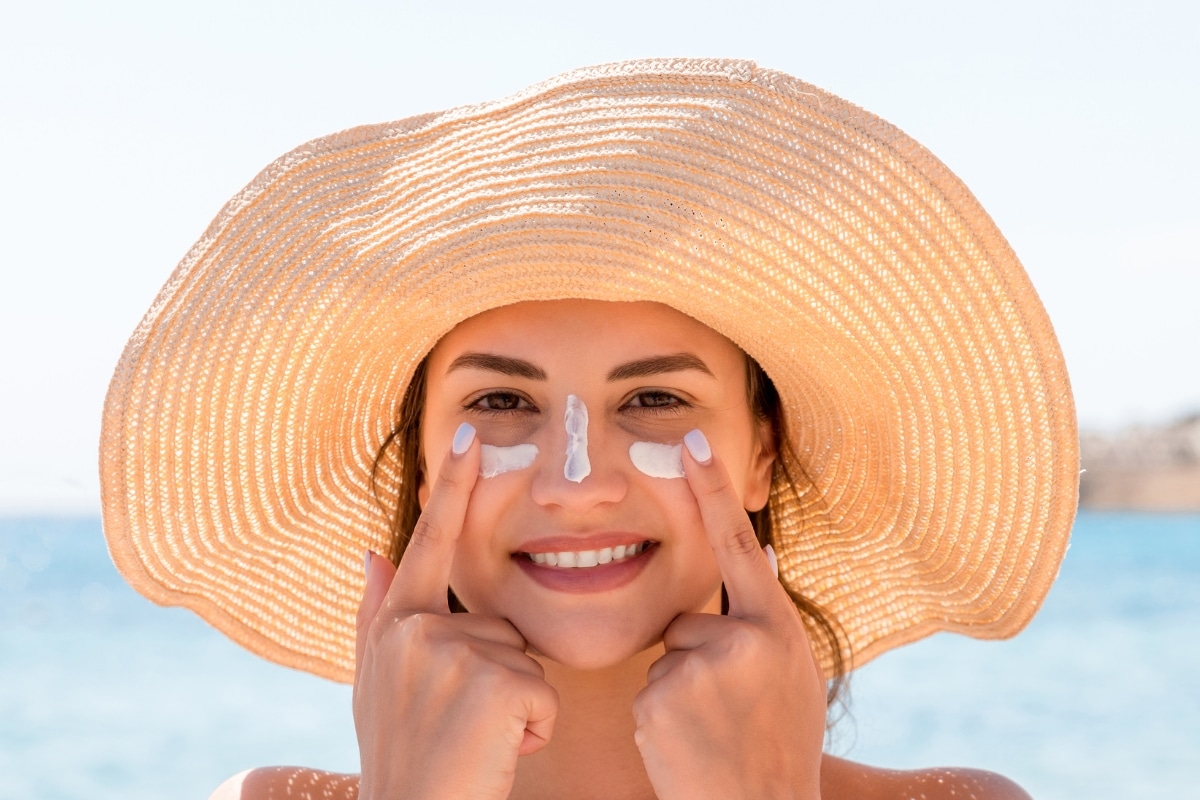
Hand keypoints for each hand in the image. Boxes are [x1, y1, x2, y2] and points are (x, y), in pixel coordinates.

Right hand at [354, 423, 558, 799]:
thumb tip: (373, 550)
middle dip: (499, 677)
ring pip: (524, 661)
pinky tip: (498, 752)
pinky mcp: (492, 684)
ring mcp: (453, 654)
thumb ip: (376, 614)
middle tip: (462, 727)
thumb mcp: (376, 687)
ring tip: (477, 742)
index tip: (470, 433)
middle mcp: (417, 630)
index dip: (450, 488)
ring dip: (516, 706)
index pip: (430, 542)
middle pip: (498, 625)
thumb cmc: (402, 759)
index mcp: (395, 625)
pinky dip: (534, 731)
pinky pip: (542, 695)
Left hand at [632, 429, 826, 799]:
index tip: (689, 439)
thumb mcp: (796, 677)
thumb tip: (757, 555)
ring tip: (713, 730)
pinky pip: (648, 688)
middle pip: (689, 620)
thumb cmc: (780, 746)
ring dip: (681, 689)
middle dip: (697, 657)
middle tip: (728, 710)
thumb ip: (771, 621)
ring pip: (668, 656)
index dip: (713, 489)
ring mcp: (700, 668)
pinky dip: (661, 716)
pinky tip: (689, 743)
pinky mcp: (660, 698)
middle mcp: (743, 639)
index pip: (738, 543)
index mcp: (778, 629)